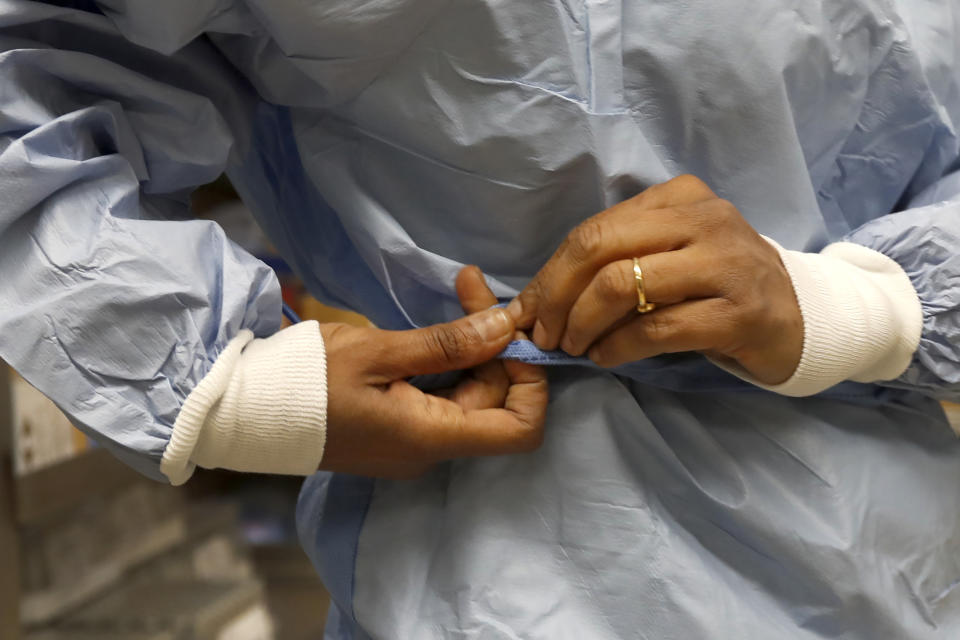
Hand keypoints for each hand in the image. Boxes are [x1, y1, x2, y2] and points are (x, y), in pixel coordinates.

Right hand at [319, 266, 547, 477]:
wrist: (242, 409)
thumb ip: (447, 344)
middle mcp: (430, 448)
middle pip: (494, 400)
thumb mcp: (377, 351)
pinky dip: (446, 361)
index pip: (521, 430)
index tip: (507, 336)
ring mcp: (412, 441)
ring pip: (468, 394)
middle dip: (493, 342)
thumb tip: (507, 328)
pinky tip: (435, 326)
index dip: (530, 383)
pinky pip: (440, 396)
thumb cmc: (303, 380)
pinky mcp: (396, 428)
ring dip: (470, 345)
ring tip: (461, 289)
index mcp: (431, 437)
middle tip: (470, 284)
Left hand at [508, 174, 802, 384]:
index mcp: (680, 198)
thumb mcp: (672, 256)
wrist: (802, 318)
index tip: (525, 311)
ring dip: (582, 324)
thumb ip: (618, 261)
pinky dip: (616, 347)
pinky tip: (606, 357)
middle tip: (543, 334)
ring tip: (574, 348)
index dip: (549, 273)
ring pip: (622, 284)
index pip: (594, 229)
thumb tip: (539, 298)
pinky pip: (655, 328)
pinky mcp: (740, 313)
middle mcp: (705, 220)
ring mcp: (726, 264)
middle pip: (600, 248)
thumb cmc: (719, 287)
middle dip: (556, 297)